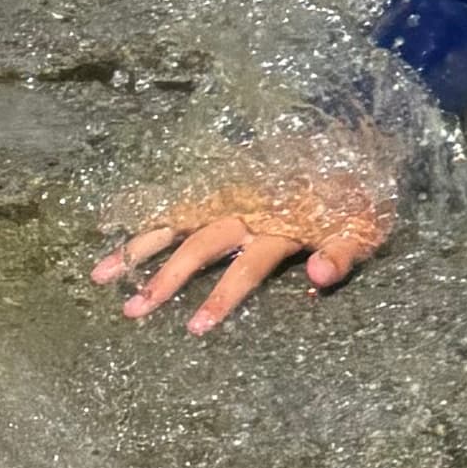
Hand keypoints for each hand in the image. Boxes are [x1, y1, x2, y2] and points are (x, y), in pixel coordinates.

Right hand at [92, 140, 399, 337]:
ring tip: (100, 275)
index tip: (194, 327)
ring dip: (141, 247)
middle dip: (167, 279)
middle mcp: (250, 207)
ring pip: (179, 221)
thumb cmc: (363, 196)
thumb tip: (318, 276)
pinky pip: (179, 198)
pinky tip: (111, 226)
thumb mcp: (367, 229)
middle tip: (133, 311)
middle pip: (202, 245)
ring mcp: (234, 193)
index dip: (223, 295)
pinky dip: (146, 211)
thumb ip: (343, 254)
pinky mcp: (227, 182)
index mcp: (283, 224)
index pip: (247, 266)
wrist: (362, 140)